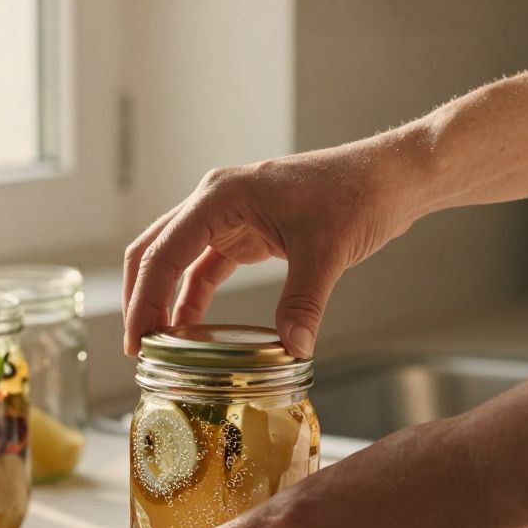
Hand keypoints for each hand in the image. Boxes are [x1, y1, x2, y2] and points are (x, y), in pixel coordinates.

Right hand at [122, 137, 428, 357]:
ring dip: (164, 300)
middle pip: (155, 251)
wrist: (389, 178)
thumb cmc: (357, 195)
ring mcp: (229, 216)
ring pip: (176, 260)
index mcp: (221, 196)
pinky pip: (207, 268)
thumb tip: (292, 349)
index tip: (140, 341)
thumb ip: (304, 300)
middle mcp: (215, 201)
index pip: (164, 252)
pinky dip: (194, 297)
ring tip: (159, 346)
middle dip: (141, 299)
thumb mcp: (327, 250)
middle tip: (138, 349)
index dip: (145, 300)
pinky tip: (193, 331)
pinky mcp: (247, 232)